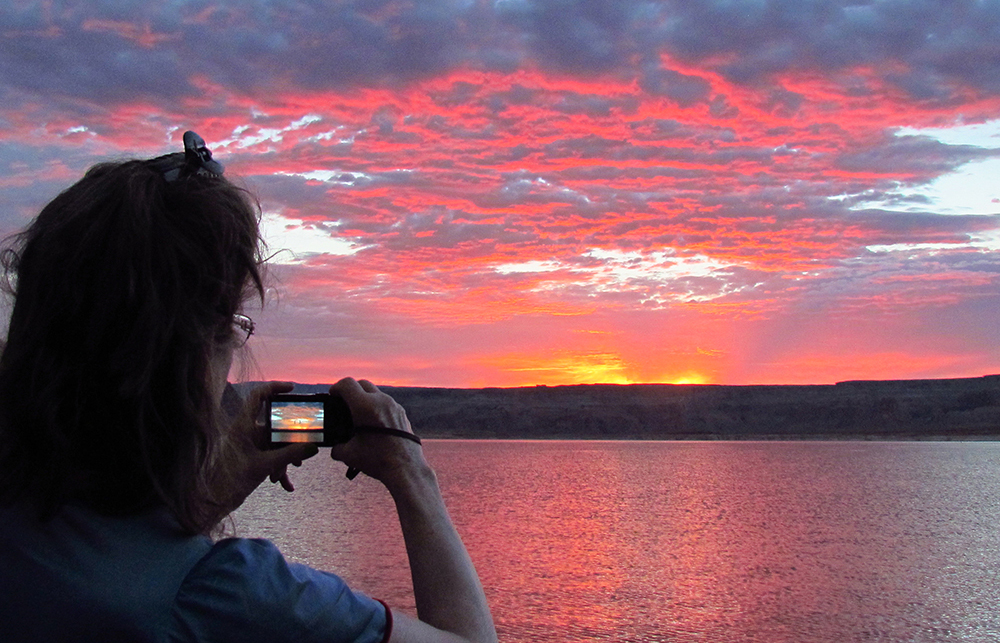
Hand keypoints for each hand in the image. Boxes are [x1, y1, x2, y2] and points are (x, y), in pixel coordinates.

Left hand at [217, 381, 319, 511]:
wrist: (211, 502)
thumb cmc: (227, 481)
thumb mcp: (263, 467)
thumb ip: (289, 455)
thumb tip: (312, 446)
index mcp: (243, 426)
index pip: (258, 396)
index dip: (275, 387)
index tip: (292, 388)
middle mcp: (247, 432)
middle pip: (275, 425)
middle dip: (290, 440)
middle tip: (303, 449)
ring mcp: (250, 445)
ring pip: (275, 444)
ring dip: (284, 459)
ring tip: (286, 475)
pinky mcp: (252, 457)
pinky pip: (271, 457)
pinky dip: (279, 468)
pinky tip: (285, 484)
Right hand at [328, 377, 425, 483]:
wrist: (406, 469)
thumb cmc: (377, 460)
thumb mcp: (349, 455)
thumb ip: (337, 448)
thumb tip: (335, 448)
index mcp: (365, 406)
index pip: (347, 384)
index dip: (336, 388)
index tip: (332, 395)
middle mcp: (381, 401)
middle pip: (362, 384)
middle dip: (351, 390)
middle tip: (344, 403)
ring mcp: (394, 406)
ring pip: (376, 393)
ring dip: (366, 399)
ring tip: (359, 415)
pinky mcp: (402, 414)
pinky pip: (387, 404)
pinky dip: (377, 408)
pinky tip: (374, 424)